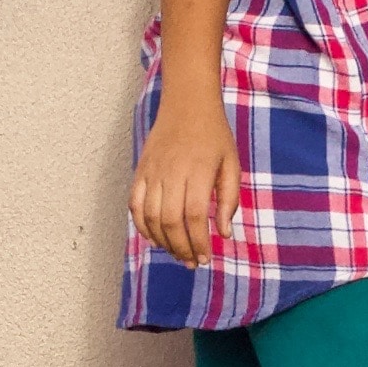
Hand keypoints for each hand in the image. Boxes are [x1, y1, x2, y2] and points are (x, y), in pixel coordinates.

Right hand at [130, 97, 237, 264]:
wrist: (187, 104)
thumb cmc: (214, 135)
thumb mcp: (231, 164)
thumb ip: (230, 199)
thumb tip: (224, 234)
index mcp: (199, 171)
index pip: (194, 216)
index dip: (198, 242)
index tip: (205, 258)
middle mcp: (173, 172)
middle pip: (171, 221)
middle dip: (181, 248)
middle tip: (191, 262)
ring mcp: (153, 171)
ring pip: (151, 217)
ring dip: (163, 241)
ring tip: (176, 253)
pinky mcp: (141, 170)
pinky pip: (135, 204)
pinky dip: (141, 225)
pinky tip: (154, 238)